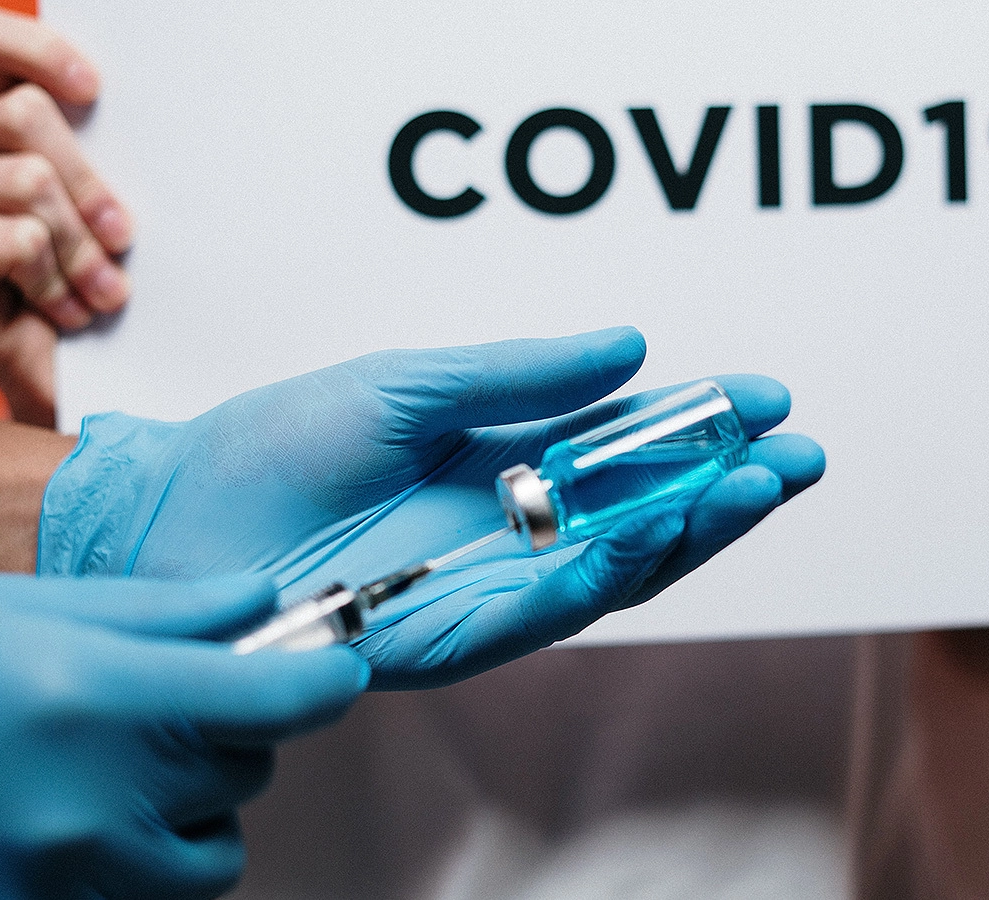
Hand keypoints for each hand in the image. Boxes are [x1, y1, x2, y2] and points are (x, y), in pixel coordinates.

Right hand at [0, 7, 131, 426]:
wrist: (89, 387)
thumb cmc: (109, 298)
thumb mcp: (114, 226)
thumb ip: (107, 170)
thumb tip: (149, 123)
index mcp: (2, 137)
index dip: (29, 48)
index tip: (93, 89)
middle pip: (19, 114)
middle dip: (87, 179)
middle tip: (123, 235)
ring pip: (28, 182)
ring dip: (81, 245)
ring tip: (108, 293)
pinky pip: (15, 237)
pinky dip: (56, 279)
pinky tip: (72, 312)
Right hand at [0, 570, 366, 898]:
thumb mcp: (45, 609)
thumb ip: (171, 612)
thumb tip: (264, 599)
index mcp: (102, 702)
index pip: (281, 703)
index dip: (324, 681)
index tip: (336, 671)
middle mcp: (91, 805)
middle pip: (247, 776)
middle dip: (233, 737)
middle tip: (179, 707)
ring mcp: (60, 876)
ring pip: (210, 858)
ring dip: (196, 814)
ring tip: (130, 772)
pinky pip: (142, 899)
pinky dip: (138, 862)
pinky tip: (88, 816)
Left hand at [38, 328, 824, 687]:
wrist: (186, 512)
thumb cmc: (286, 441)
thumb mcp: (413, 383)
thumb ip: (521, 375)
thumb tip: (631, 349)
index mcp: (510, 461)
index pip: (629, 448)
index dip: (701, 425)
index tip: (766, 397)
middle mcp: (517, 528)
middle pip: (644, 515)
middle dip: (728, 486)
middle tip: (802, 453)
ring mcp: (491, 585)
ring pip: (616, 568)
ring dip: (691, 531)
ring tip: (759, 487)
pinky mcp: (454, 637)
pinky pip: (546, 611)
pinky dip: (607, 576)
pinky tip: (657, 537)